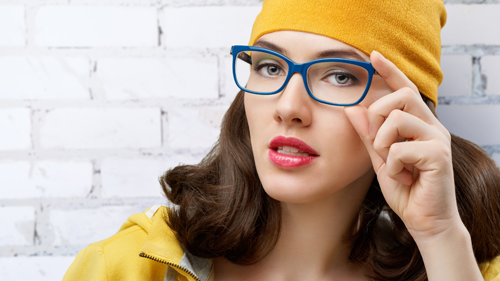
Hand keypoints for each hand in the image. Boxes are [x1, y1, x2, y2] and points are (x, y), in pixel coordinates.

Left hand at [344, 51, 460, 242]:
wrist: (424, 220)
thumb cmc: (405, 189)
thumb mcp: (379, 159)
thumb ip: (368, 135)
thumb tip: (352, 108)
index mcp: (418, 124)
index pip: (405, 89)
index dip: (390, 71)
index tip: (373, 56)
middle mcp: (432, 126)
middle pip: (400, 96)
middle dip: (377, 115)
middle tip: (377, 142)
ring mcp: (438, 139)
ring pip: (398, 119)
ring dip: (383, 143)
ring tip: (390, 164)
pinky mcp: (439, 155)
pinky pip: (400, 148)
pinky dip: (391, 165)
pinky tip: (401, 177)